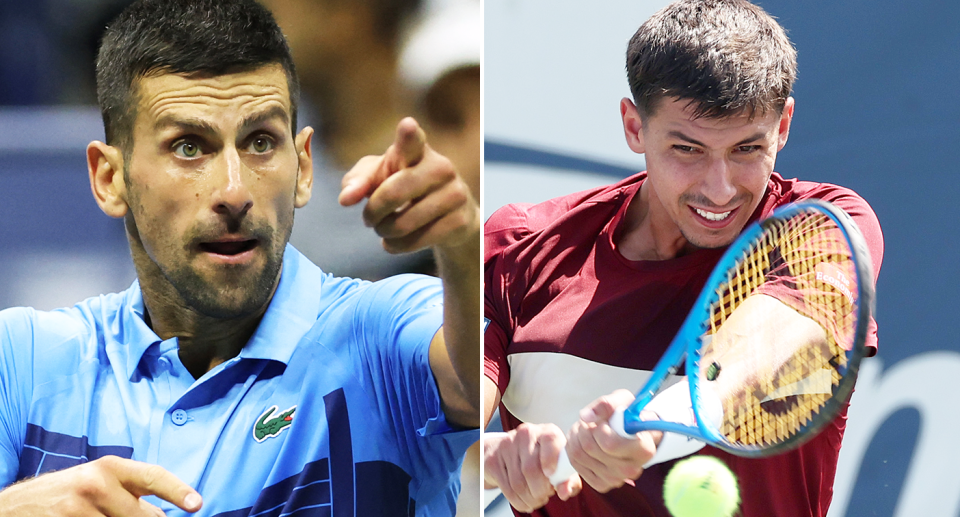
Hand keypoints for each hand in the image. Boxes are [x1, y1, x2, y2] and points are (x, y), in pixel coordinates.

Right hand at [0, 456, 200, 515]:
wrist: (16, 507)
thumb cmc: (68, 494)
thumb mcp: (99, 484)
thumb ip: (133, 495)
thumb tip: (168, 514)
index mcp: (111, 468)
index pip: (153, 476)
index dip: (178, 490)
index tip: (197, 504)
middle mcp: (97, 485)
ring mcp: (79, 509)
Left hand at [339, 117, 479, 253]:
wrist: (450, 215)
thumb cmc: (405, 187)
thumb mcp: (379, 178)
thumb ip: (357, 181)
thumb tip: (345, 199)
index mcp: (418, 150)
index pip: (413, 140)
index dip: (409, 134)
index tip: (407, 126)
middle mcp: (441, 167)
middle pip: (393, 193)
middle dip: (372, 212)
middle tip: (368, 219)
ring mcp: (454, 194)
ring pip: (402, 223)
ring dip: (383, 232)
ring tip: (383, 230)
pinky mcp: (460, 222)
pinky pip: (416, 241)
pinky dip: (397, 246)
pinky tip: (395, 242)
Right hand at [483, 424, 580, 512]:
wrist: (507, 451)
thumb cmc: (539, 458)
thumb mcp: (558, 464)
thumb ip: (568, 478)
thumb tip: (565, 492)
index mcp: (546, 431)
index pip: (551, 440)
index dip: (552, 460)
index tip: (551, 475)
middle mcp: (526, 434)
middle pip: (532, 469)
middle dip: (541, 490)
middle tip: (546, 494)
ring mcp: (507, 446)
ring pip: (519, 483)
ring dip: (531, 499)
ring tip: (537, 498)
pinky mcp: (493, 460)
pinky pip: (508, 489)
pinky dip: (520, 502)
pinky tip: (526, 500)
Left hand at [566, 389, 661, 492]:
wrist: (632, 436)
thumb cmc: (629, 417)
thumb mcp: (623, 401)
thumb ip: (607, 404)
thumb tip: (585, 416)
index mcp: (644, 450)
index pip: (609, 443)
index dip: (598, 427)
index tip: (603, 420)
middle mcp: (631, 470)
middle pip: (590, 448)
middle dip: (583, 428)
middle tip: (588, 422)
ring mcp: (616, 480)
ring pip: (579, 455)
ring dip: (575, 437)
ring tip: (584, 429)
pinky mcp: (601, 484)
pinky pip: (576, 465)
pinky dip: (573, 450)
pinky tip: (582, 442)